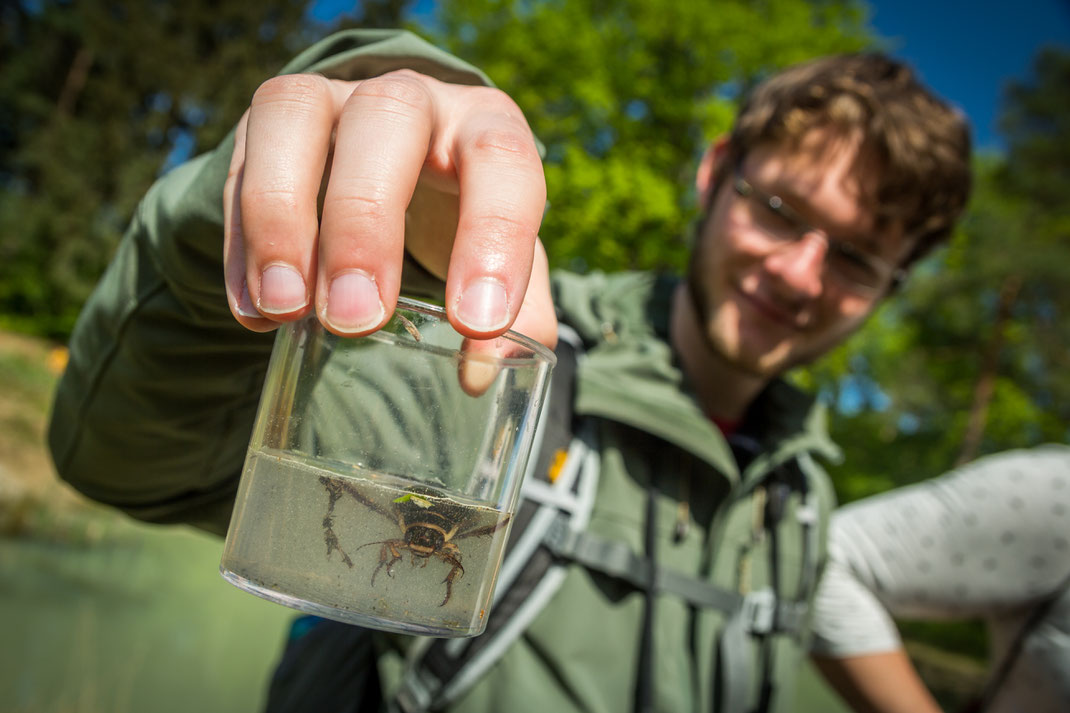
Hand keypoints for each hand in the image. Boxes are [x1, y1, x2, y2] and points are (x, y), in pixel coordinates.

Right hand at [223, 69, 555, 347]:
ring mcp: (334, 97)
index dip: (492, 237)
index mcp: (487, 125)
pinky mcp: (271, 122)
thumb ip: (517, 315)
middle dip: (366, 224)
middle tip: (357, 319)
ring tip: (288, 310)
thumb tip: (482, 375)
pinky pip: (243, 164)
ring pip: (298, 119)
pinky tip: (254, 312)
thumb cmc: (460, 215)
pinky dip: (242, 242)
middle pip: (389, 120)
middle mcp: (413, 97)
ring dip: (284, 220)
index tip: (473, 321)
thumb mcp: (502, 258)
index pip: (502, 161)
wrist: (393, 164)